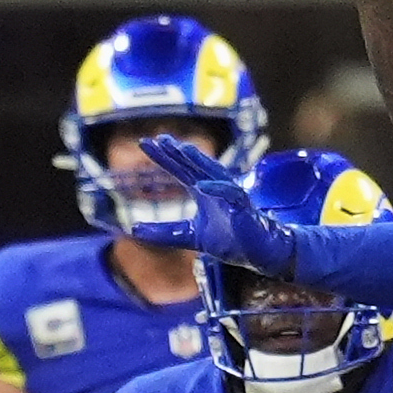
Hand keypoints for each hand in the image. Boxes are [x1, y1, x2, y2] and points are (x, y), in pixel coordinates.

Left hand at [125, 133, 294, 270]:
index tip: (144, 143)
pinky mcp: (244, 208)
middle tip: (159, 139)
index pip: (180, 169)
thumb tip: (134, 230)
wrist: (259, 253)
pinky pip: (231, 194)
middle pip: (194, 165)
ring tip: (182, 149)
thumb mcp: (190, 236)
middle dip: (177, 151)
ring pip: (214, 173)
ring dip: (199, 161)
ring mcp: (231, 195)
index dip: (164, 156)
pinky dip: (218, 189)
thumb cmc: (229, 241)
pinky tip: (202, 185)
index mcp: (203, 191)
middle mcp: (216, 188)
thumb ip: (164, 233)